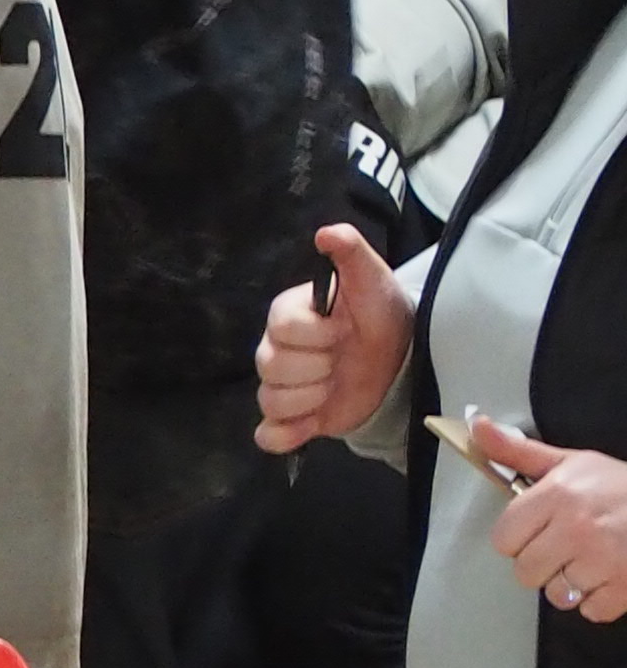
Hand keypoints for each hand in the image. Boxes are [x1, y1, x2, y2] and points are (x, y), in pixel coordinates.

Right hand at [252, 225, 408, 453]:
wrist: (399, 355)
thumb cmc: (380, 313)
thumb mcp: (373, 279)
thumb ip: (351, 253)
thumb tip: (326, 232)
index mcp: (287, 317)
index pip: (282, 330)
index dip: (318, 335)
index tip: (344, 329)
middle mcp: (275, 351)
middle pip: (272, 368)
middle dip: (318, 368)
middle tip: (344, 359)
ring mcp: (282, 386)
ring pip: (273, 401)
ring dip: (313, 399)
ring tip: (338, 386)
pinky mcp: (292, 419)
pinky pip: (269, 435)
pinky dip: (286, 435)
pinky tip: (310, 426)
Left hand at [477, 424, 626, 621]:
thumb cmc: (621, 486)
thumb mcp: (572, 463)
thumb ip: (518, 452)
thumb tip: (477, 426)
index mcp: (558, 495)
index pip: (503, 539)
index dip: (519, 538)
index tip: (539, 530)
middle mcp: (577, 528)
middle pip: (525, 572)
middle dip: (543, 563)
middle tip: (569, 547)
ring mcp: (604, 561)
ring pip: (556, 595)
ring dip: (572, 584)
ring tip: (594, 560)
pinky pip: (591, 611)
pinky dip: (601, 601)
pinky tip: (612, 577)